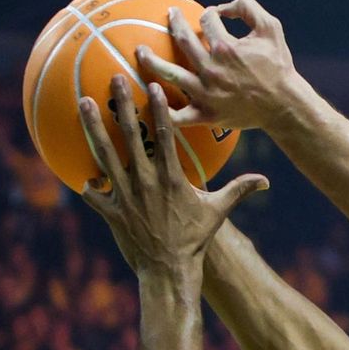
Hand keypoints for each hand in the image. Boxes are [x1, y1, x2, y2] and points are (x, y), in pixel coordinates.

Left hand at [78, 75, 268, 278]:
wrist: (169, 270)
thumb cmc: (195, 240)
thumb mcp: (218, 212)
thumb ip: (238, 190)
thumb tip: (266, 181)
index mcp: (171, 177)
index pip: (165, 135)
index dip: (159, 108)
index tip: (153, 86)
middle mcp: (145, 181)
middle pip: (131, 135)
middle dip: (123, 104)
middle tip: (115, 79)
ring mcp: (125, 195)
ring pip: (105, 154)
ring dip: (93, 127)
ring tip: (85, 102)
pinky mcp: (110, 212)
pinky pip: (93, 192)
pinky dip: (87, 182)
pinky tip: (83, 174)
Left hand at [136, 0, 304, 132]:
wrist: (284, 105)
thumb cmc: (279, 66)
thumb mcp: (271, 29)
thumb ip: (248, 8)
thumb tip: (223, 6)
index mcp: (226, 47)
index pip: (207, 22)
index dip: (208, 15)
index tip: (210, 18)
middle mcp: (212, 69)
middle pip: (183, 40)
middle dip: (173, 23)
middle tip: (169, 16)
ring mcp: (206, 93)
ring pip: (171, 75)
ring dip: (151, 61)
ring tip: (140, 51)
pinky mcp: (206, 114)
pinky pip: (178, 116)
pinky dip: (162, 110)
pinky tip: (150, 99)